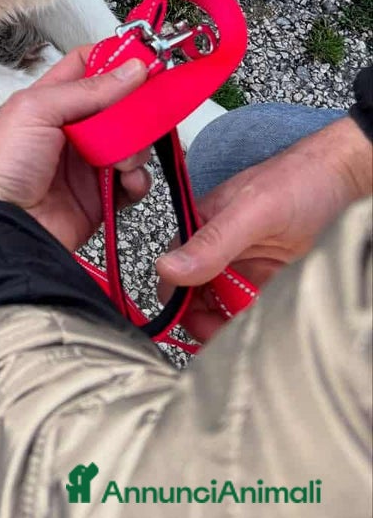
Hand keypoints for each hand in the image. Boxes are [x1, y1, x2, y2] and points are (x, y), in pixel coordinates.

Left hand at [0, 47, 151, 252]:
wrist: (1, 228)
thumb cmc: (0, 166)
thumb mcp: (35, 111)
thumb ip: (86, 90)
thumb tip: (131, 69)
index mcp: (49, 100)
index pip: (87, 67)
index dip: (115, 61)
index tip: (143, 62)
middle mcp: (70, 129)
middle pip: (117, 106)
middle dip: (134, 109)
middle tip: (142, 114)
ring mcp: (86, 163)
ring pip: (130, 142)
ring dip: (135, 147)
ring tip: (122, 159)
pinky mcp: (100, 196)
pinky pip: (132, 181)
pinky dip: (137, 179)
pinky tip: (127, 180)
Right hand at [156, 114, 372, 340]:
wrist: (349, 183)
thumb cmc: (300, 182)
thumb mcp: (253, 211)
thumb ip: (211, 242)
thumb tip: (168, 269)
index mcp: (201, 229)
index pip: (175, 276)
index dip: (181, 304)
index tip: (201, 325)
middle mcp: (220, 252)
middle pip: (198, 301)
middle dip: (208, 324)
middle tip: (226, 335)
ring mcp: (246, 270)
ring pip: (226, 313)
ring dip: (233, 328)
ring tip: (251, 332)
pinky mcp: (271, 284)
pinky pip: (254, 313)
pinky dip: (256, 325)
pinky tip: (268, 324)